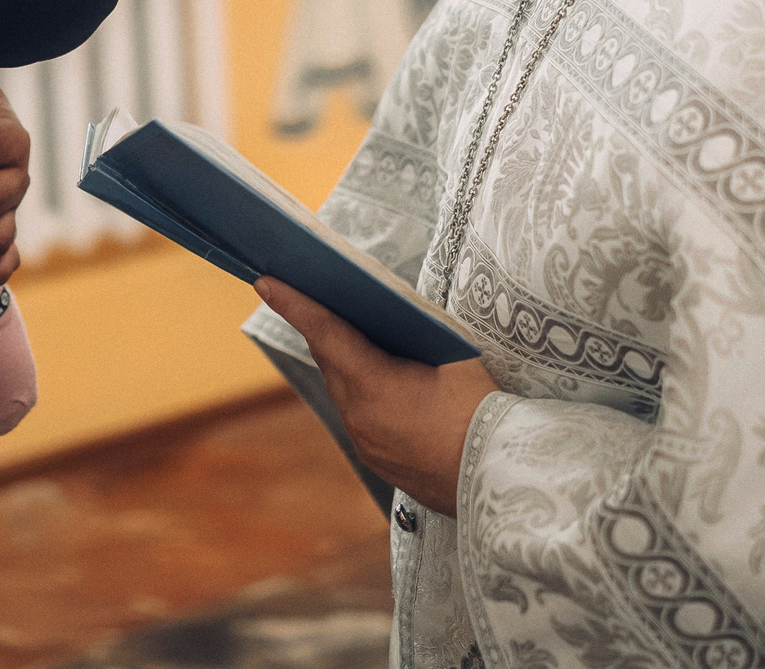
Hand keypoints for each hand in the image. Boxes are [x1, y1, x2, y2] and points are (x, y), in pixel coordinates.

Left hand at [255, 277, 496, 516]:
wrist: (499, 482)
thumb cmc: (482, 415)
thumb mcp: (457, 357)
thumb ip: (422, 334)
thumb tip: (399, 321)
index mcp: (373, 387)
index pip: (325, 334)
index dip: (295, 304)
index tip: (265, 282)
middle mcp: (359, 419)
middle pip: (330, 362)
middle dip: (323, 328)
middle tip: (315, 295)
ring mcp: (367, 445)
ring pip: (344, 391)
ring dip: (345, 361)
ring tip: (352, 332)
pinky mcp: (380, 462)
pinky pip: (360, 417)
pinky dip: (363, 392)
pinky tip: (381, 380)